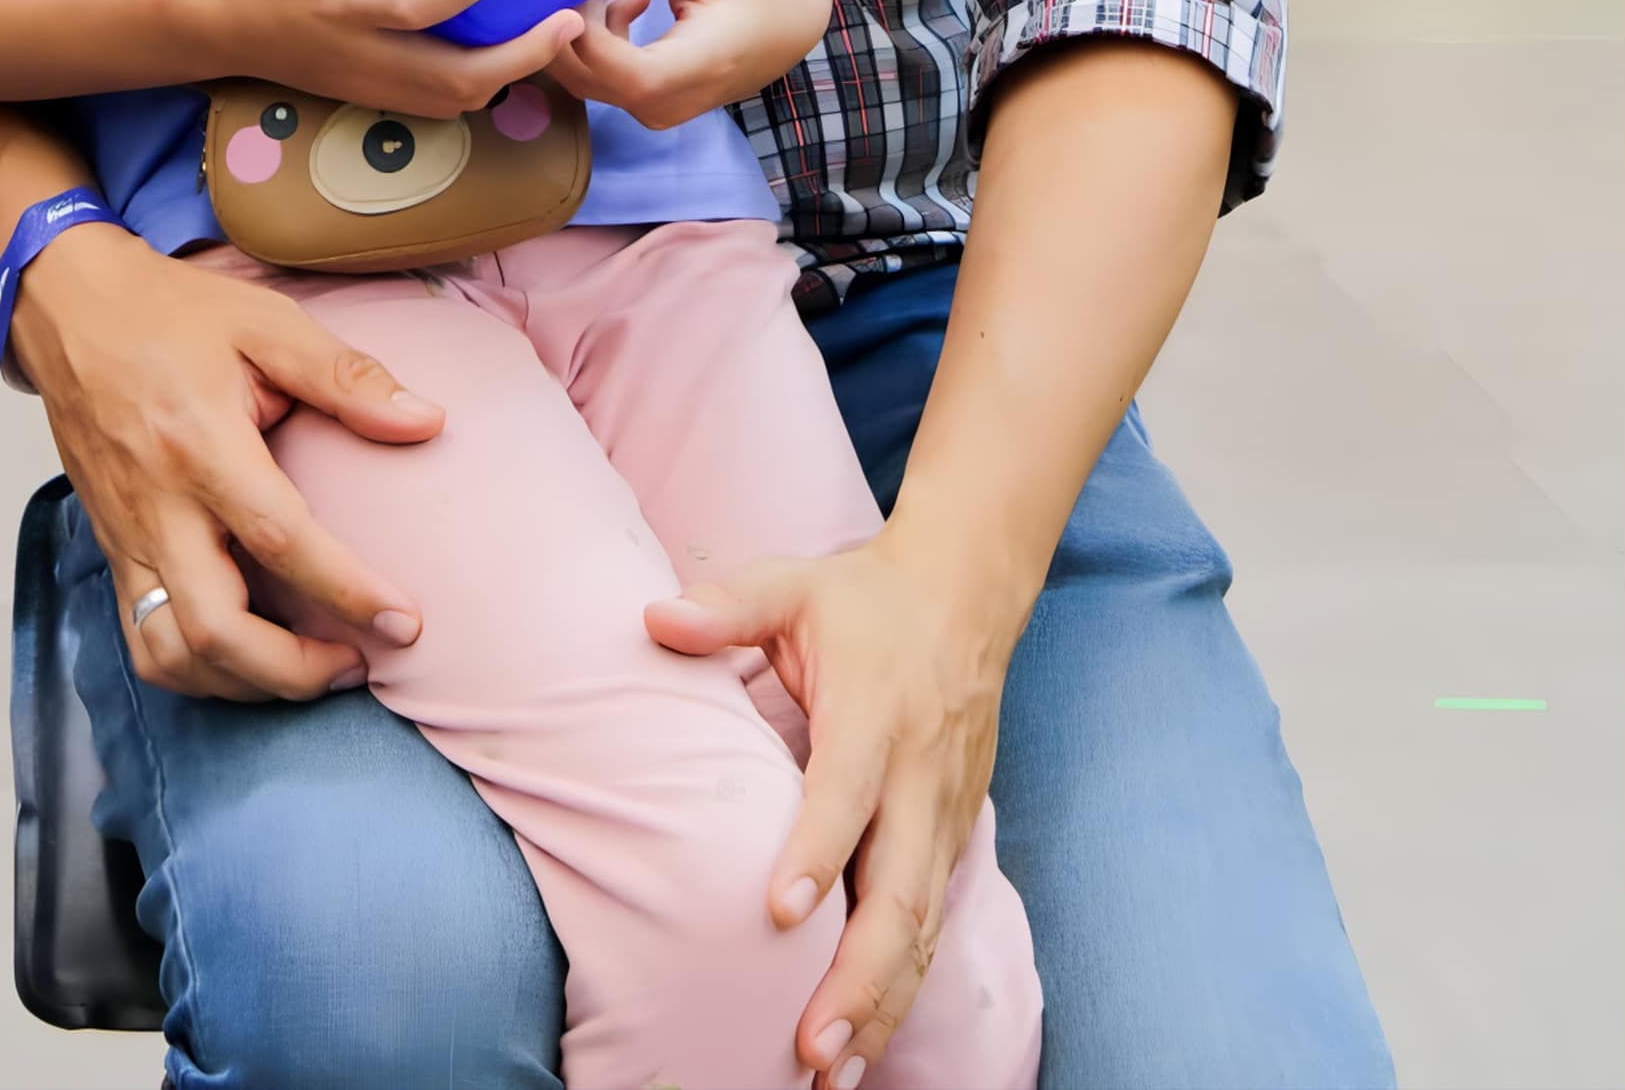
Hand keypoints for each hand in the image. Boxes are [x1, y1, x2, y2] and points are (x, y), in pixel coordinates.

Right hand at [12, 220, 438, 702]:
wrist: (69, 309)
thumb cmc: (170, 313)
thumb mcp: (267, 322)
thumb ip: (347, 376)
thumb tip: (426, 422)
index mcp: (200, 445)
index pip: (278, 540)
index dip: (346, 591)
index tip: (405, 622)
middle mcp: (157, 505)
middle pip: (214, 628)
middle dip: (292, 670)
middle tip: (358, 663)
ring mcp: (126, 536)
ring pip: (170, 652)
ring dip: (244, 682)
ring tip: (310, 670)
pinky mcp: (111, 550)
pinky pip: (142, 639)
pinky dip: (198, 670)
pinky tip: (249, 659)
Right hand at [192, 0, 582, 118]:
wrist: (216, 26)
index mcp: (343, 2)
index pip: (414, 6)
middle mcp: (365, 52)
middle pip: (455, 78)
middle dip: (521, 56)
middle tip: (569, 19)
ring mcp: (373, 82)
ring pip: (456, 99)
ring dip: (512, 73)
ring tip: (556, 32)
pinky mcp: (377, 96)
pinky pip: (442, 104)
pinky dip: (485, 85)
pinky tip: (513, 49)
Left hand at [545, 0, 827, 133]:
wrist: (783, 32)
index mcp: (689, 70)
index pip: (614, 65)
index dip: (582, 30)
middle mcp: (666, 103)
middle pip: (585, 75)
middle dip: (569, 20)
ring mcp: (654, 110)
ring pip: (585, 77)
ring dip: (586, 24)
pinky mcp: (647, 102)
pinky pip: (601, 76)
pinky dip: (602, 35)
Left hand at [649, 535, 1022, 1089]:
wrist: (970, 595)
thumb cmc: (863, 600)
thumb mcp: (792, 584)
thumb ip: (726, 604)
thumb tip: (654, 618)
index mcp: (875, 717)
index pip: (847, 792)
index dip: (817, 851)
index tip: (779, 912)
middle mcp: (920, 778)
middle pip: (900, 892)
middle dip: (858, 977)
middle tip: (810, 1047)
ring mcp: (944, 816)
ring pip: (922, 927)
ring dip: (882, 1005)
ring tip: (833, 1076)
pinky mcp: (953, 839)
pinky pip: (931, 926)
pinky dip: (901, 990)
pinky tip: (863, 1045)